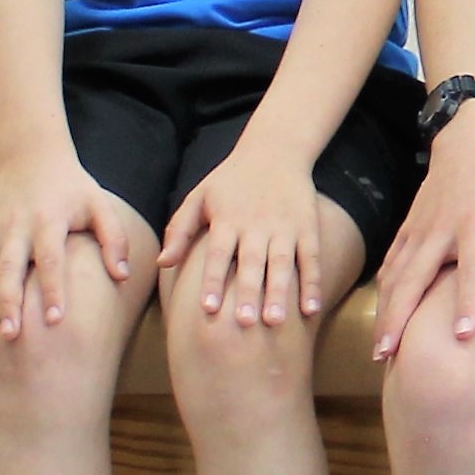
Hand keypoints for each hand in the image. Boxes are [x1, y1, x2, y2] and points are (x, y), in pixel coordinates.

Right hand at [0, 150, 134, 344]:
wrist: (31, 156)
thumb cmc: (72, 187)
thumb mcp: (99, 205)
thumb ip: (114, 238)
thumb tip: (122, 275)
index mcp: (48, 220)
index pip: (51, 259)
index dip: (53, 289)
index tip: (56, 320)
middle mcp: (16, 226)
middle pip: (9, 269)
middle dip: (7, 304)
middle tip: (11, 337)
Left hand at [161, 141, 326, 326]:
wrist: (275, 151)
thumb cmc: (230, 180)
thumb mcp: (199, 197)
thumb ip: (179, 230)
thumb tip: (162, 263)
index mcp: (227, 219)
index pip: (218, 254)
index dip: (213, 281)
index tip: (209, 309)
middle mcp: (256, 225)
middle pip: (252, 263)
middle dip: (248, 294)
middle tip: (244, 323)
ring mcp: (285, 228)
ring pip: (282, 264)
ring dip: (280, 294)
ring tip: (275, 322)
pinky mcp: (307, 228)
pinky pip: (310, 260)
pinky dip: (312, 284)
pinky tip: (311, 310)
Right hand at [370, 105, 474, 357]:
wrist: (468, 142)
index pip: (472, 268)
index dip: (469, 301)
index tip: (462, 335)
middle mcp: (442, 229)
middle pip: (416, 278)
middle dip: (400, 317)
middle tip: (389, 356)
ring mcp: (419, 229)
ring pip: (396, 276)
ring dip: (386, 313)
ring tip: (380, 352)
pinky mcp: (407, 229)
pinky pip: (390, 265)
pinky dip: (382, 293)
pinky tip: (380, 320)